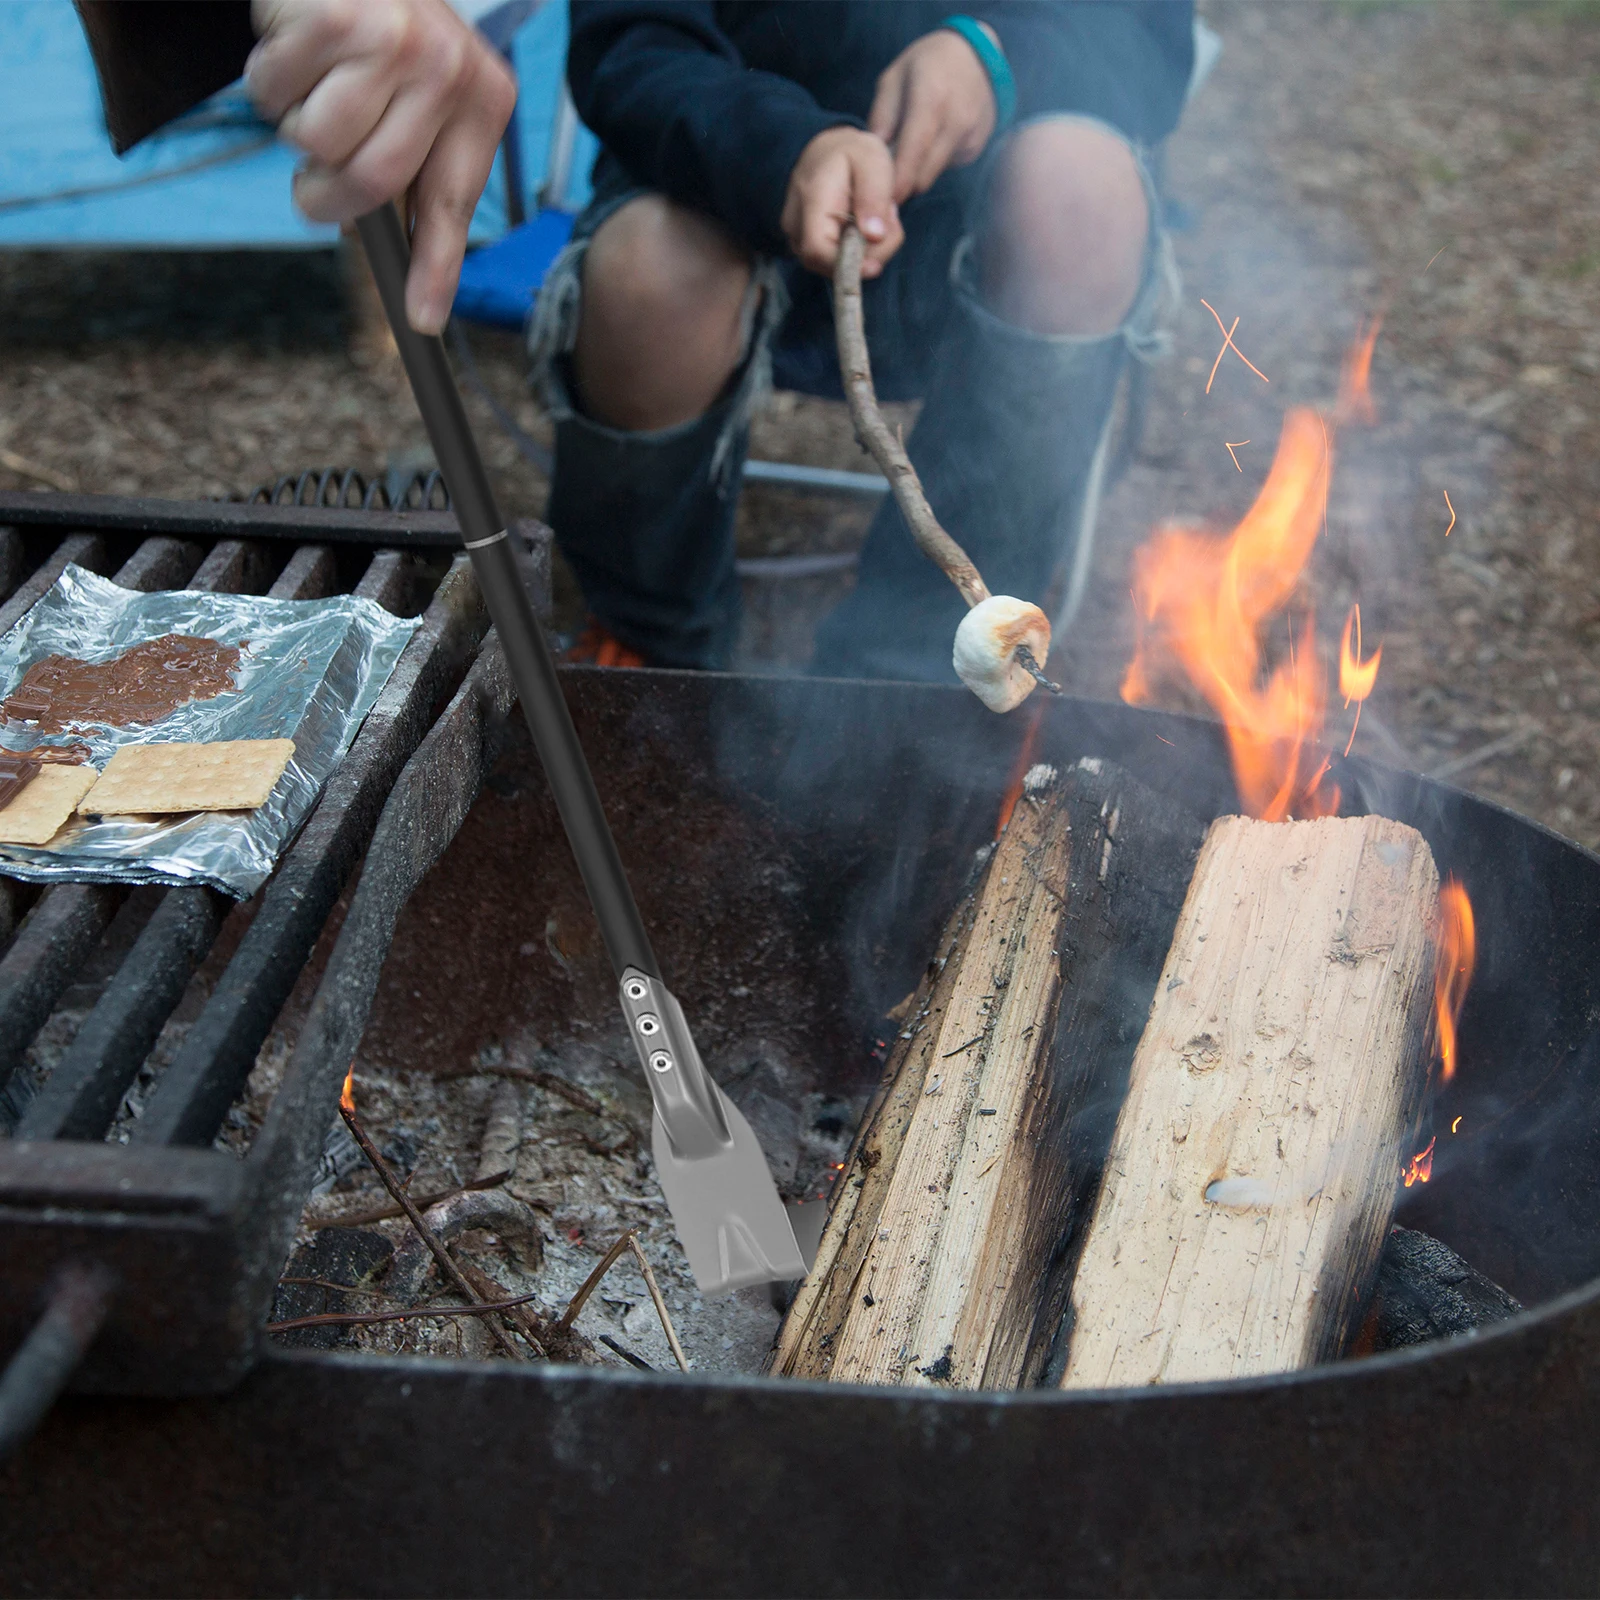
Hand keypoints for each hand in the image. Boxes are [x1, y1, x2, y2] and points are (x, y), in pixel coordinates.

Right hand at [246, 0, 516, 333]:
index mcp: (483, 100)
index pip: (453, 203)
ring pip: (316, 141)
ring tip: (313, 85)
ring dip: (293, 124)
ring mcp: (394, 42)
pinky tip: (293, 46)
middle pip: (370, 184)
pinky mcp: (335, 18)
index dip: (435, 269)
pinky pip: (274, 92)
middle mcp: (448, 72)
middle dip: (325, 197)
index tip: (422, 321)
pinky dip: (268, 79)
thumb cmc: (387, 29)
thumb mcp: (425, 92)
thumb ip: (412, 164)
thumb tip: (383, 253)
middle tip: (312, 183)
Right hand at [780, 126, 901, 277]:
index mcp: (811, 199)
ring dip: (866, 252)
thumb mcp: (872, 160)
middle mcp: (796, 223)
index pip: (817, 250)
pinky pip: (834, 262)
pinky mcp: (807, 245)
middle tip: (890, 220)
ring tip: (879, 216)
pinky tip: (866, 226)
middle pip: (828, 265)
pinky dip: (858, 252)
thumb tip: (873, 236)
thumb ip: (874, 197)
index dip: (845, 265)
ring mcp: (797, 237)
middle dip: (868, 255)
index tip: (875, 266)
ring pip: (833, 267)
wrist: (829, 150)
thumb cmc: (853, 152)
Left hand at [868, 26, 997, 204]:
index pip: (914, 151)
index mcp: (932, 98)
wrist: (975, 56)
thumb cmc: (925, 65)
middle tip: (881, 187)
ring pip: (934, 174)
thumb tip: (871, 159)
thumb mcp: (893, 79)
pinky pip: (946, 167)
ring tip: (903, 159)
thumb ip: (881, 118)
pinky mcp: (976, 147)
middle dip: (902, 185)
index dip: (897, 181)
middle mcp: (956, 120)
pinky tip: (929, 144)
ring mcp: (971, 136)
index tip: (881, 201)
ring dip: (916, 175)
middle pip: (924, 174)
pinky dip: (932, 164)